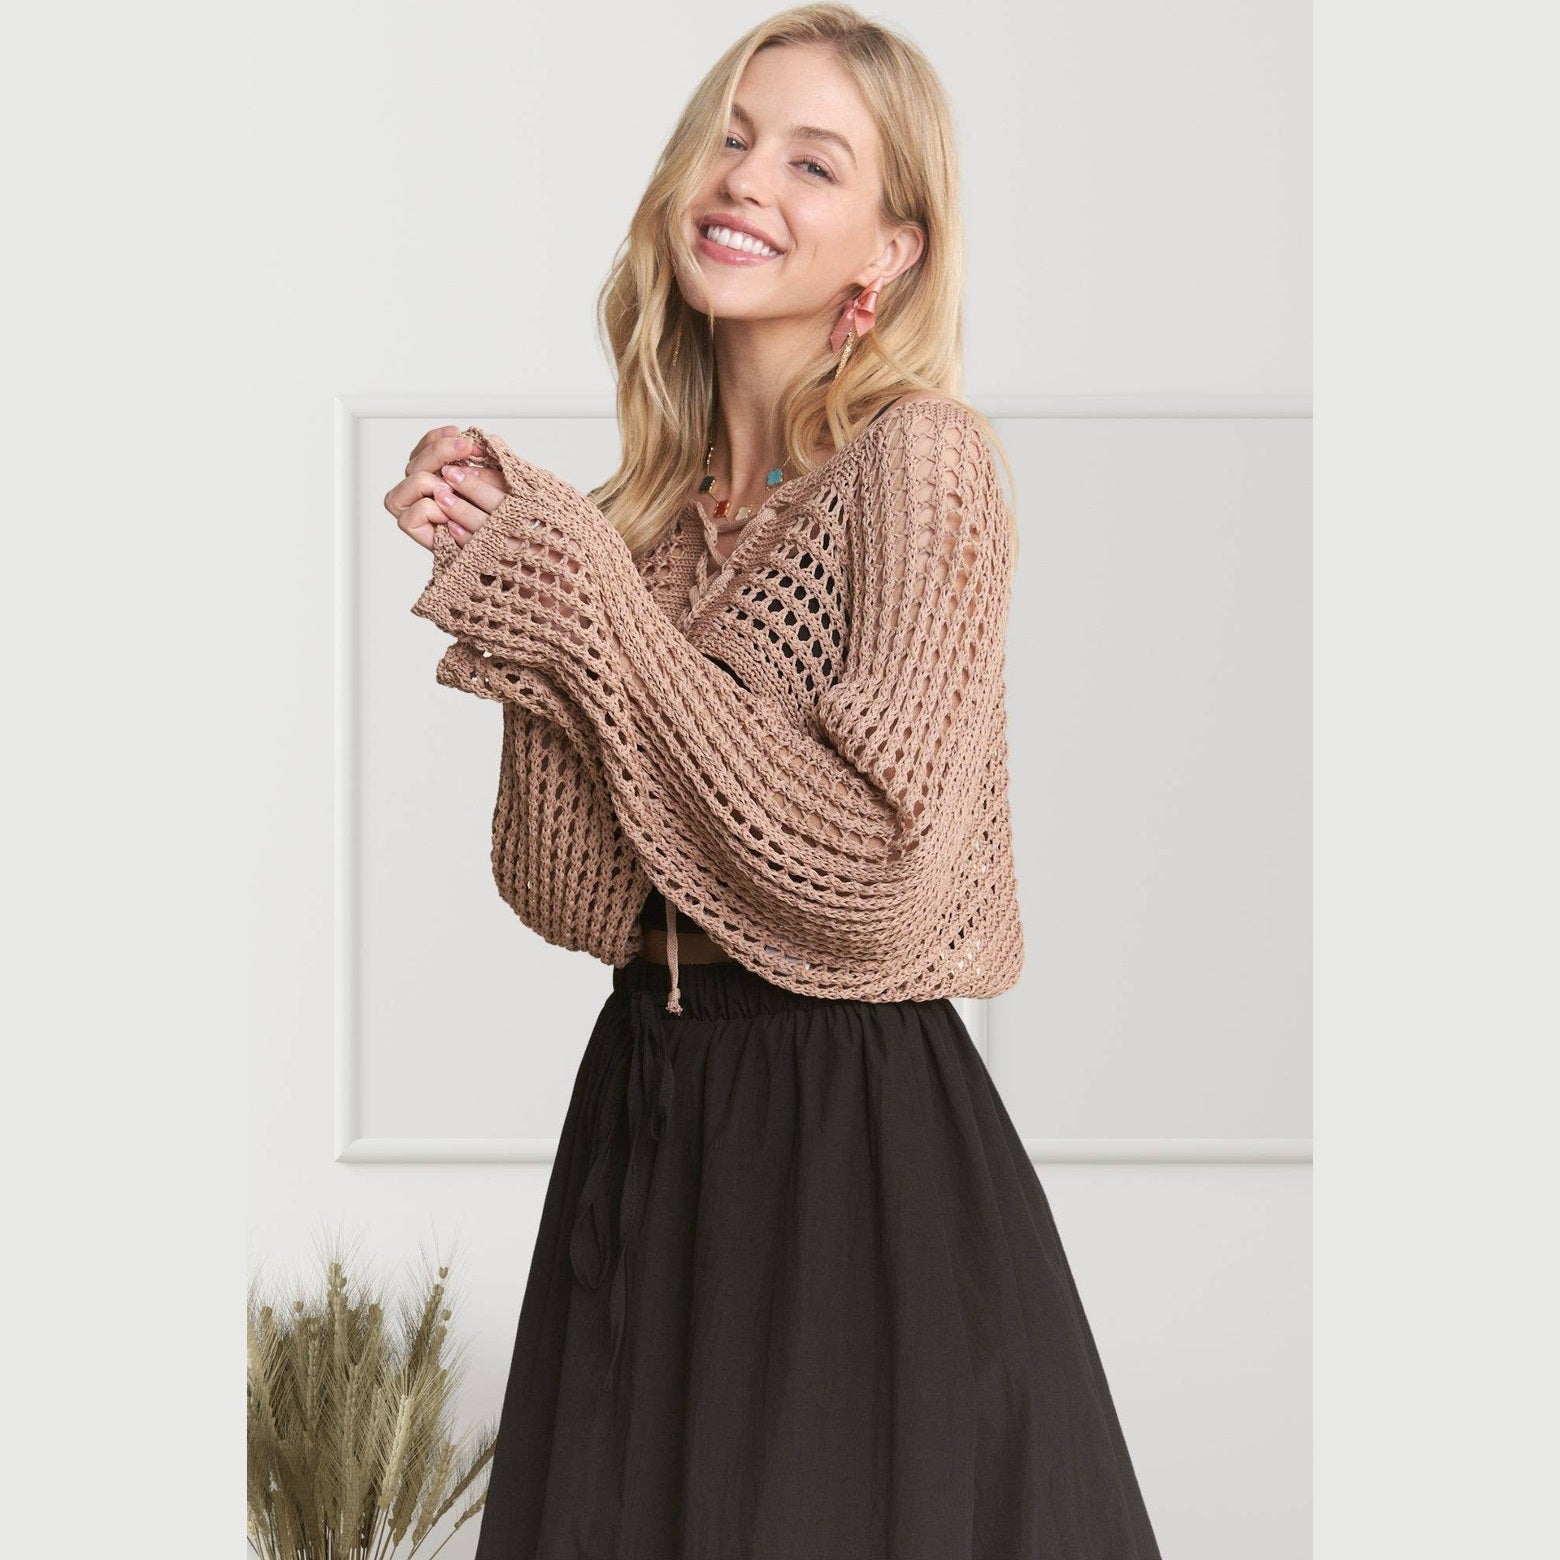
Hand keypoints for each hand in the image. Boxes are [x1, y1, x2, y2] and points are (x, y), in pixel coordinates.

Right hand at [384, 424, 510, 551]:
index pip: (423, 450)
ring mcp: (425, 517)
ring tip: (453, 486)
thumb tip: (481, 441)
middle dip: (439, 452)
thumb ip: (489, 463)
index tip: (461, 435)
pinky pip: (409, 520)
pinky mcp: (427, 539)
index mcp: (441, 478)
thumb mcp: (504, 484)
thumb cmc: (511, 520)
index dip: (436, 439)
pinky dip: (428, 510)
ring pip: (403, 489)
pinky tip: (449, 512)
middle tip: (468, 450)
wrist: (520, 555)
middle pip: (412, 466)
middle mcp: (428, 496)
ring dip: (428, 480)